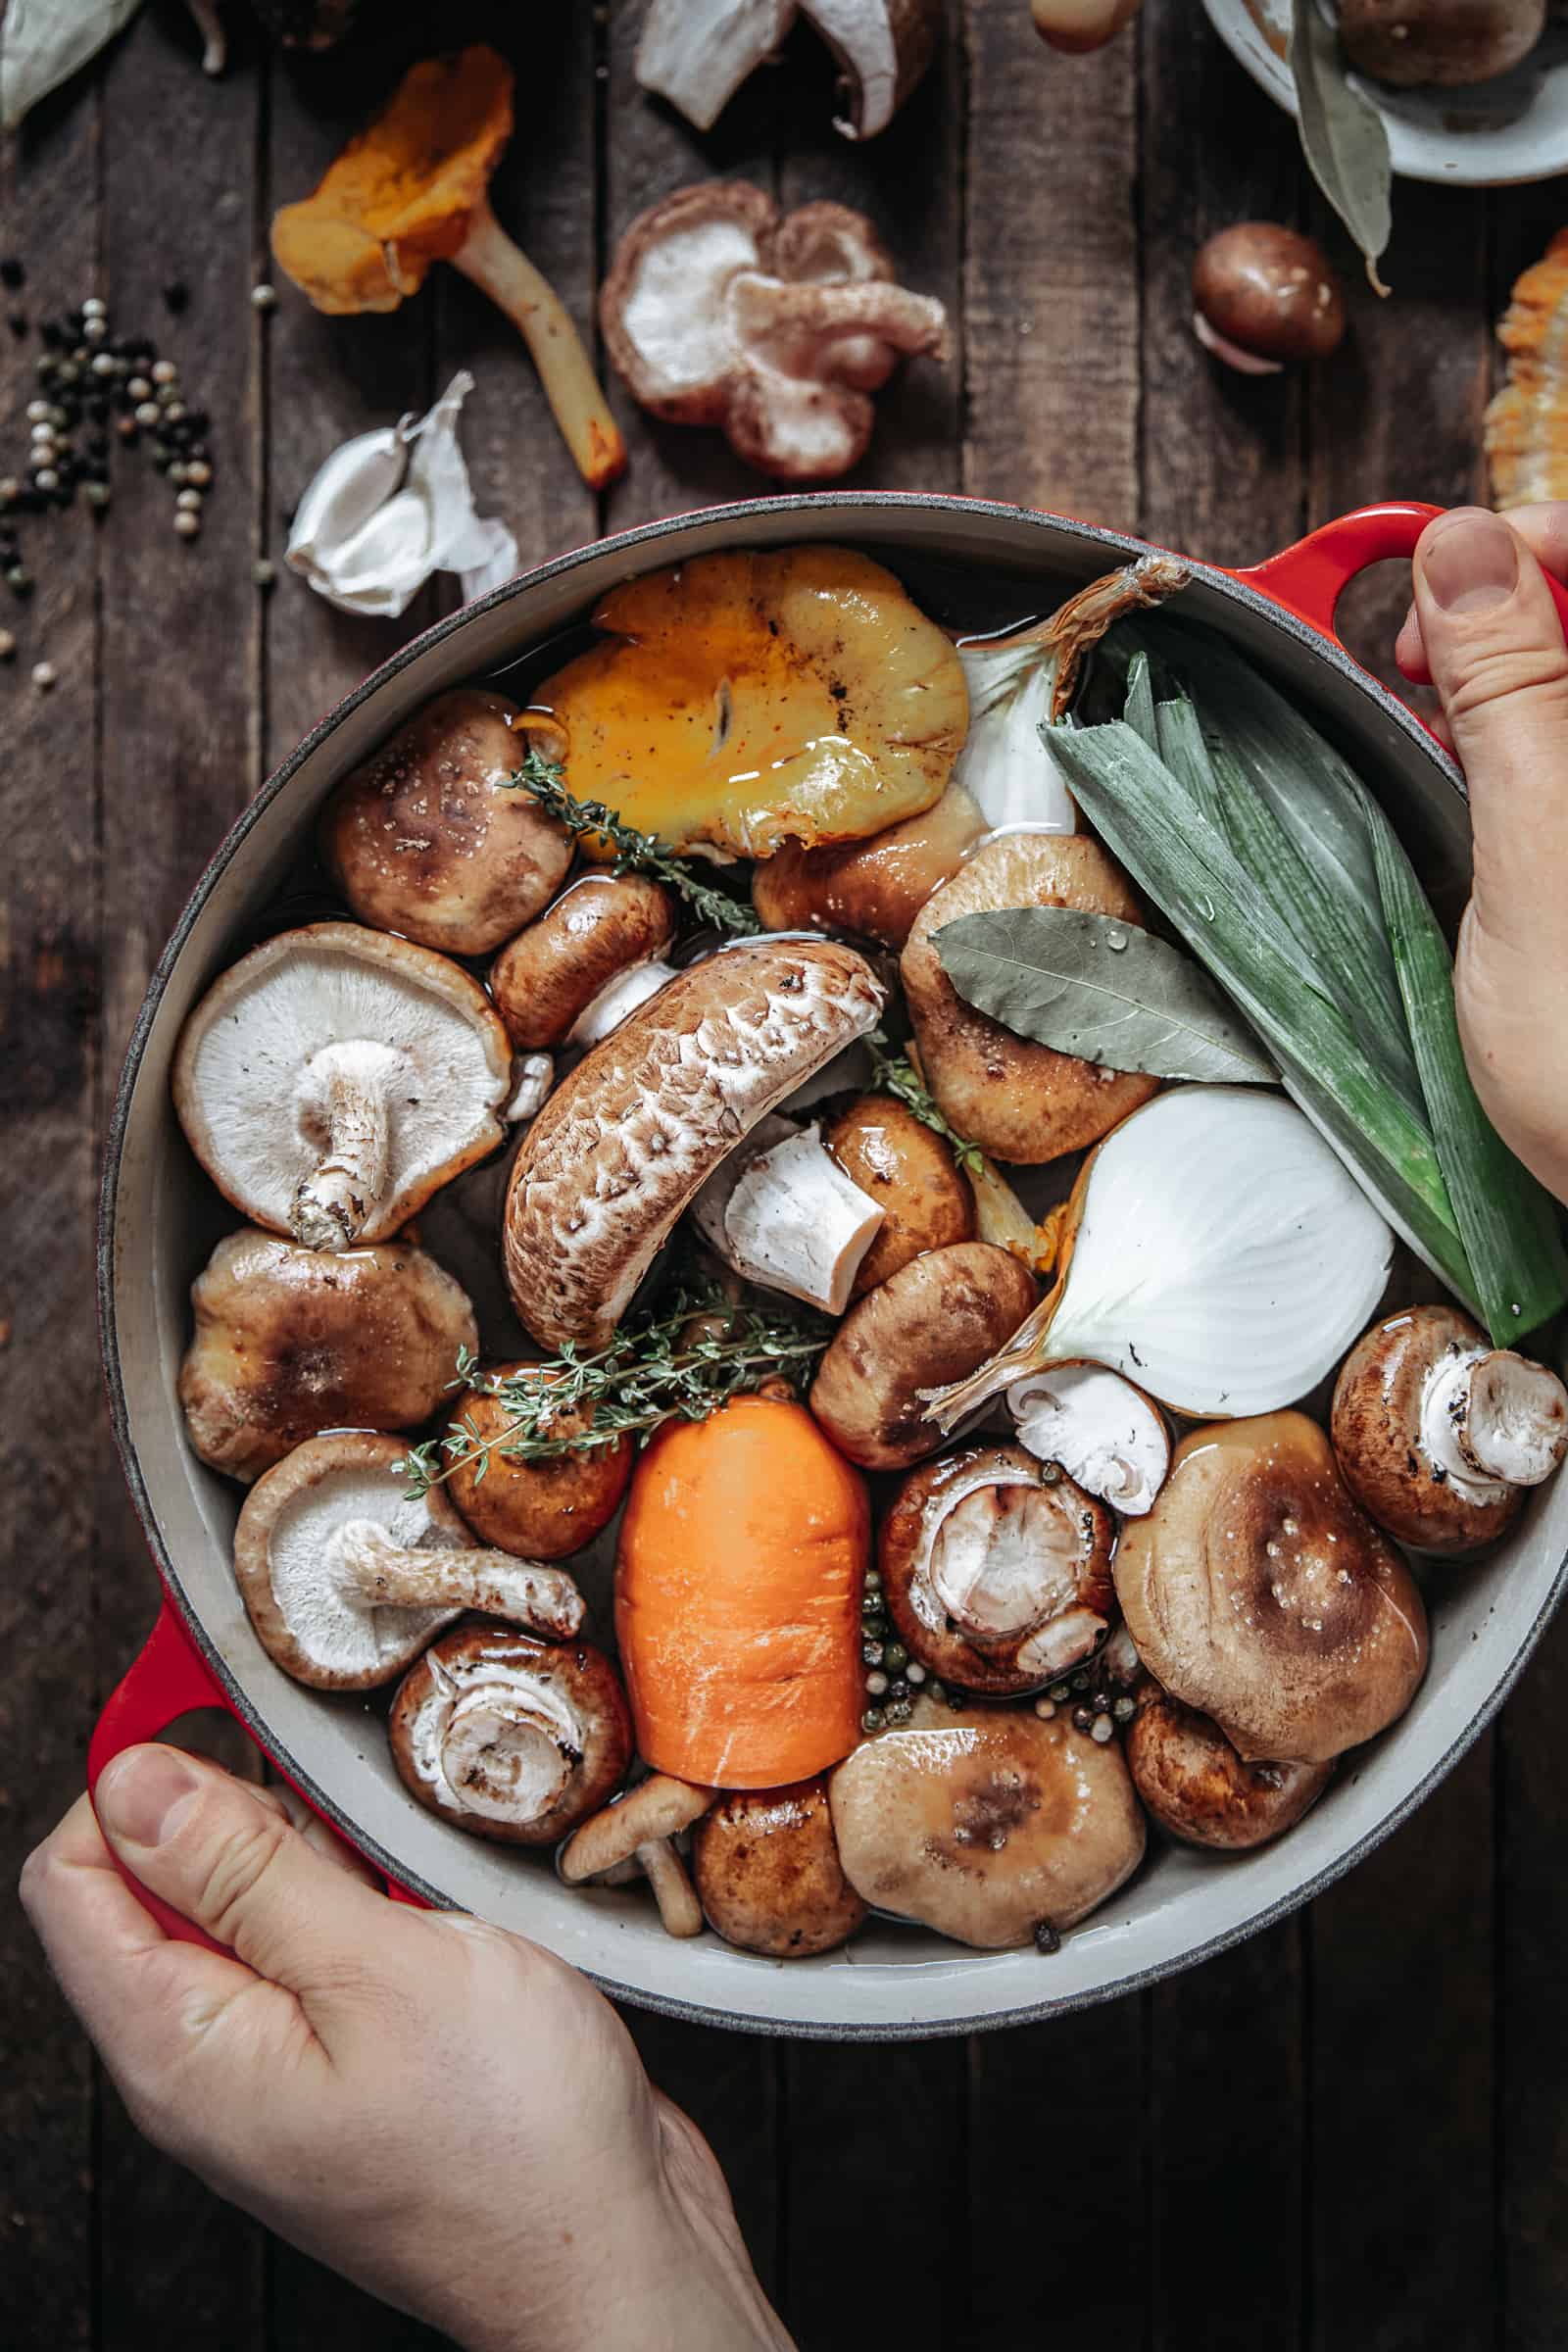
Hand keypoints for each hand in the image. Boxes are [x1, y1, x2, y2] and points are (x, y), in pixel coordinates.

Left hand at [20, 1746, 791, 2351]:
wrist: (611, 2254)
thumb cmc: (511, 2138)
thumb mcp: (375, 1967)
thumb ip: (244, 1870)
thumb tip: (131, 1780)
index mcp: (180, 2047)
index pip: (75, 1876)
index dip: (130, 1772)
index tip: (212, 1697)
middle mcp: (209, 2062)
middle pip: (155, 1884)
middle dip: (227, 1797)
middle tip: (327, 1757)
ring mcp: (279, 2067)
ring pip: (245, 1908)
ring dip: (306, 1843)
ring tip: (390, 1830)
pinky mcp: (347, 2064)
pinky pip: (315, 1947)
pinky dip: (354, 1893)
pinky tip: (421, 1886)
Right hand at [1396, 504, 1567, 1205]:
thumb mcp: (1538, 862)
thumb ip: (1513, 690)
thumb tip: (1464, 551)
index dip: (1527, 535)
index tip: (1435, 579)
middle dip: (1511, 594)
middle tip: (1419, 650)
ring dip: (1515, 665)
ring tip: (1441, 711)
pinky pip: (1567, 747)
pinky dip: (1529, 732)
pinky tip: (1487, 769)